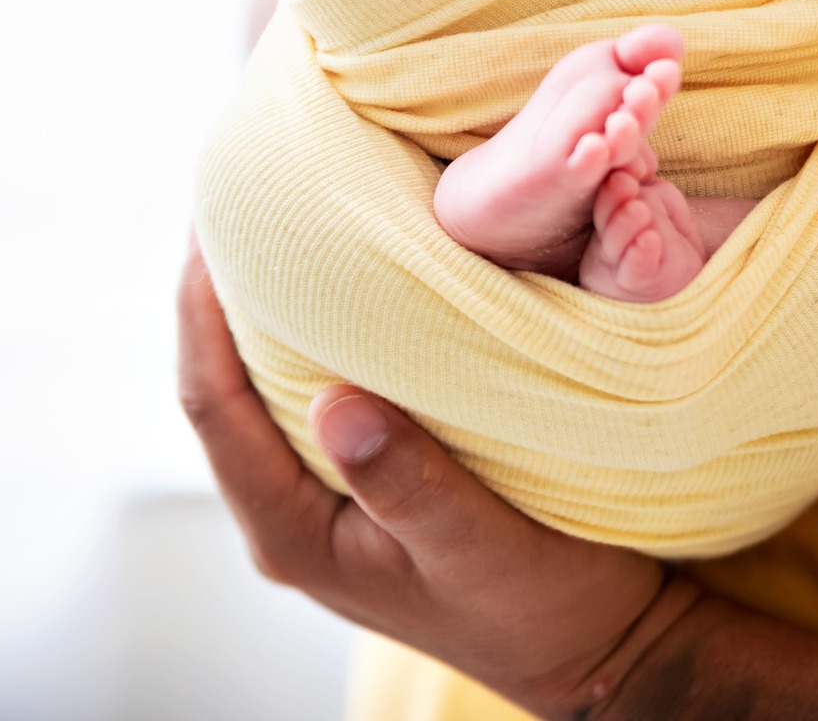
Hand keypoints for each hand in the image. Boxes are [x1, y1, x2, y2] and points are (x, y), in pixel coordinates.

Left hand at [177, 239, 697, 718]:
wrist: (602, 646)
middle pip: (225, 377)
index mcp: (292, 531)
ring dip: (270, 296)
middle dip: (223, 284)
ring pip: (269, 373)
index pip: (213, 402)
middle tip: (242, 189)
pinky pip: (321, 375)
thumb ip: (406, 485)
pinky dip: (322, 316)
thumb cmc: (542, 610)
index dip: (199, 308)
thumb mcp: (479, 551)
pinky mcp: (370, 465)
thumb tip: (335, 404)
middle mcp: (293, 505)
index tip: (211, 221)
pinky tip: (349, 266)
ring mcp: (329, 485)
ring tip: (284, 208)